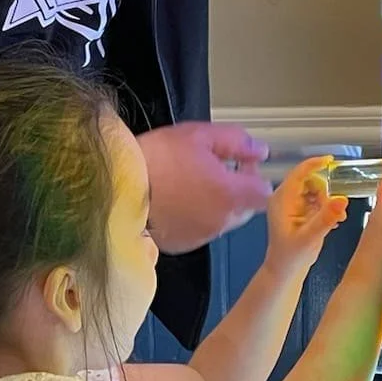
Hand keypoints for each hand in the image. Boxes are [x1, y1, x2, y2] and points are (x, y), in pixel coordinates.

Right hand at [141, 123, 273, 254]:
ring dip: (214, 205)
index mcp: (231, 195)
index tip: (240, 165)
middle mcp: (221, 221)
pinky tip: (174, 202)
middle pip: (245, 209)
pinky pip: (199, 231)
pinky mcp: (182, 245)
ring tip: (187, 184)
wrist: (117, 188)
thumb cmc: (156, 160)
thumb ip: (237, 142)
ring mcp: (202, 236)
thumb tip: (259, 151)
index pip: (264, 192)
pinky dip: (194, 218)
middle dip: (235, 191)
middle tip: (211, 170)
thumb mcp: (199, 136)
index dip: (255, 177)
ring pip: (222, 221)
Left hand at [263, 157, 346, 280]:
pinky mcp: (299, 210)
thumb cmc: (291, 256)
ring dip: (328, 202)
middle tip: (335, 211)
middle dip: (326, 193)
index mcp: (282, 200)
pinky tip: (333, 222)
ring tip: (337, 220)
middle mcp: (285, 198)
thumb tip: (342, 200)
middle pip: (310, 181)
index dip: (314, 165)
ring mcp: (292, 204)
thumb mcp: (310, 237)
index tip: (330, 161)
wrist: (285, 271)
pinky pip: (316, 200)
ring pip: (315, 190)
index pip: (299, 174)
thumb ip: (326, 218)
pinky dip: (326, 207)